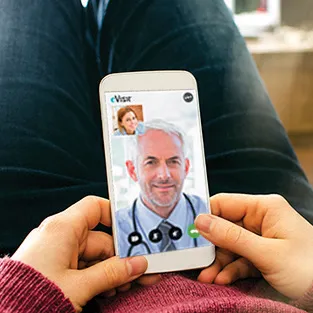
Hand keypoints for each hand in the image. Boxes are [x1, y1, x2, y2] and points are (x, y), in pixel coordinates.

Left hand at [12, 196, 159, 311]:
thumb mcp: (79, 286)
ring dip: (111, 269)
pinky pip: (83, 265)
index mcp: (63, 228)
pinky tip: (109, 290)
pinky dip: (97, 276)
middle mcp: (60, 236)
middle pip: (100, 237)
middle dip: (120, 255)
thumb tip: (138, 264)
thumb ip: (112, 273)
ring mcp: (57, 252)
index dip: (115, 215)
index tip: (134, 231)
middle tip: (139, 270)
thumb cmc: (31, 297)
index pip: (95, 208)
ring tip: (125, 285)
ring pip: (94, 254)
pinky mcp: (55, 267)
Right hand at [195, 193, 312, 298]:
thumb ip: (231, 237)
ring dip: (218, 261)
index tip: (190, 232)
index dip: (206, 216)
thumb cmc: (311, 270)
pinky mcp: (263, 254)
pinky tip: (222, 279)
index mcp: (264, 208)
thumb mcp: (267, 254)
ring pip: (230, 245)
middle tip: (197, 260)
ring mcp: (261, 237)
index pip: (225, 203)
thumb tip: (201, 221)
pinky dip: (230, 269)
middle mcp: (261, 219)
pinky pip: (240, 258)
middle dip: (211, 246)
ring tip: (208, 276)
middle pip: (224, 226)